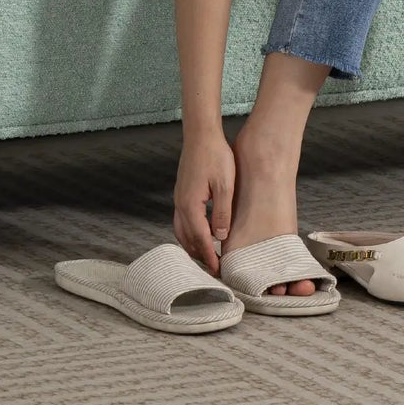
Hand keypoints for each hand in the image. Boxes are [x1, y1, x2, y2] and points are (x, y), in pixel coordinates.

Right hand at [174, 132, 234, 274]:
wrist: (201, 134)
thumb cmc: (215, 156)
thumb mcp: (225, 185)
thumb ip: (222, 213)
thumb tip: (220, 237)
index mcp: (190, 204)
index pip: (200, 238)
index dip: (209, 256)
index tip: (218, 270)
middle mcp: (180, 204)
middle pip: (186, 238)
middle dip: (199, 254)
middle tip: (214, 268)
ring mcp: (179, 198)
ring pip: (181, 230)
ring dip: (192, 245)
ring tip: (207, 255)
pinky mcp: (181, 193)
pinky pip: (181, 220)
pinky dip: (190, 232)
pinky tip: (202, 233)